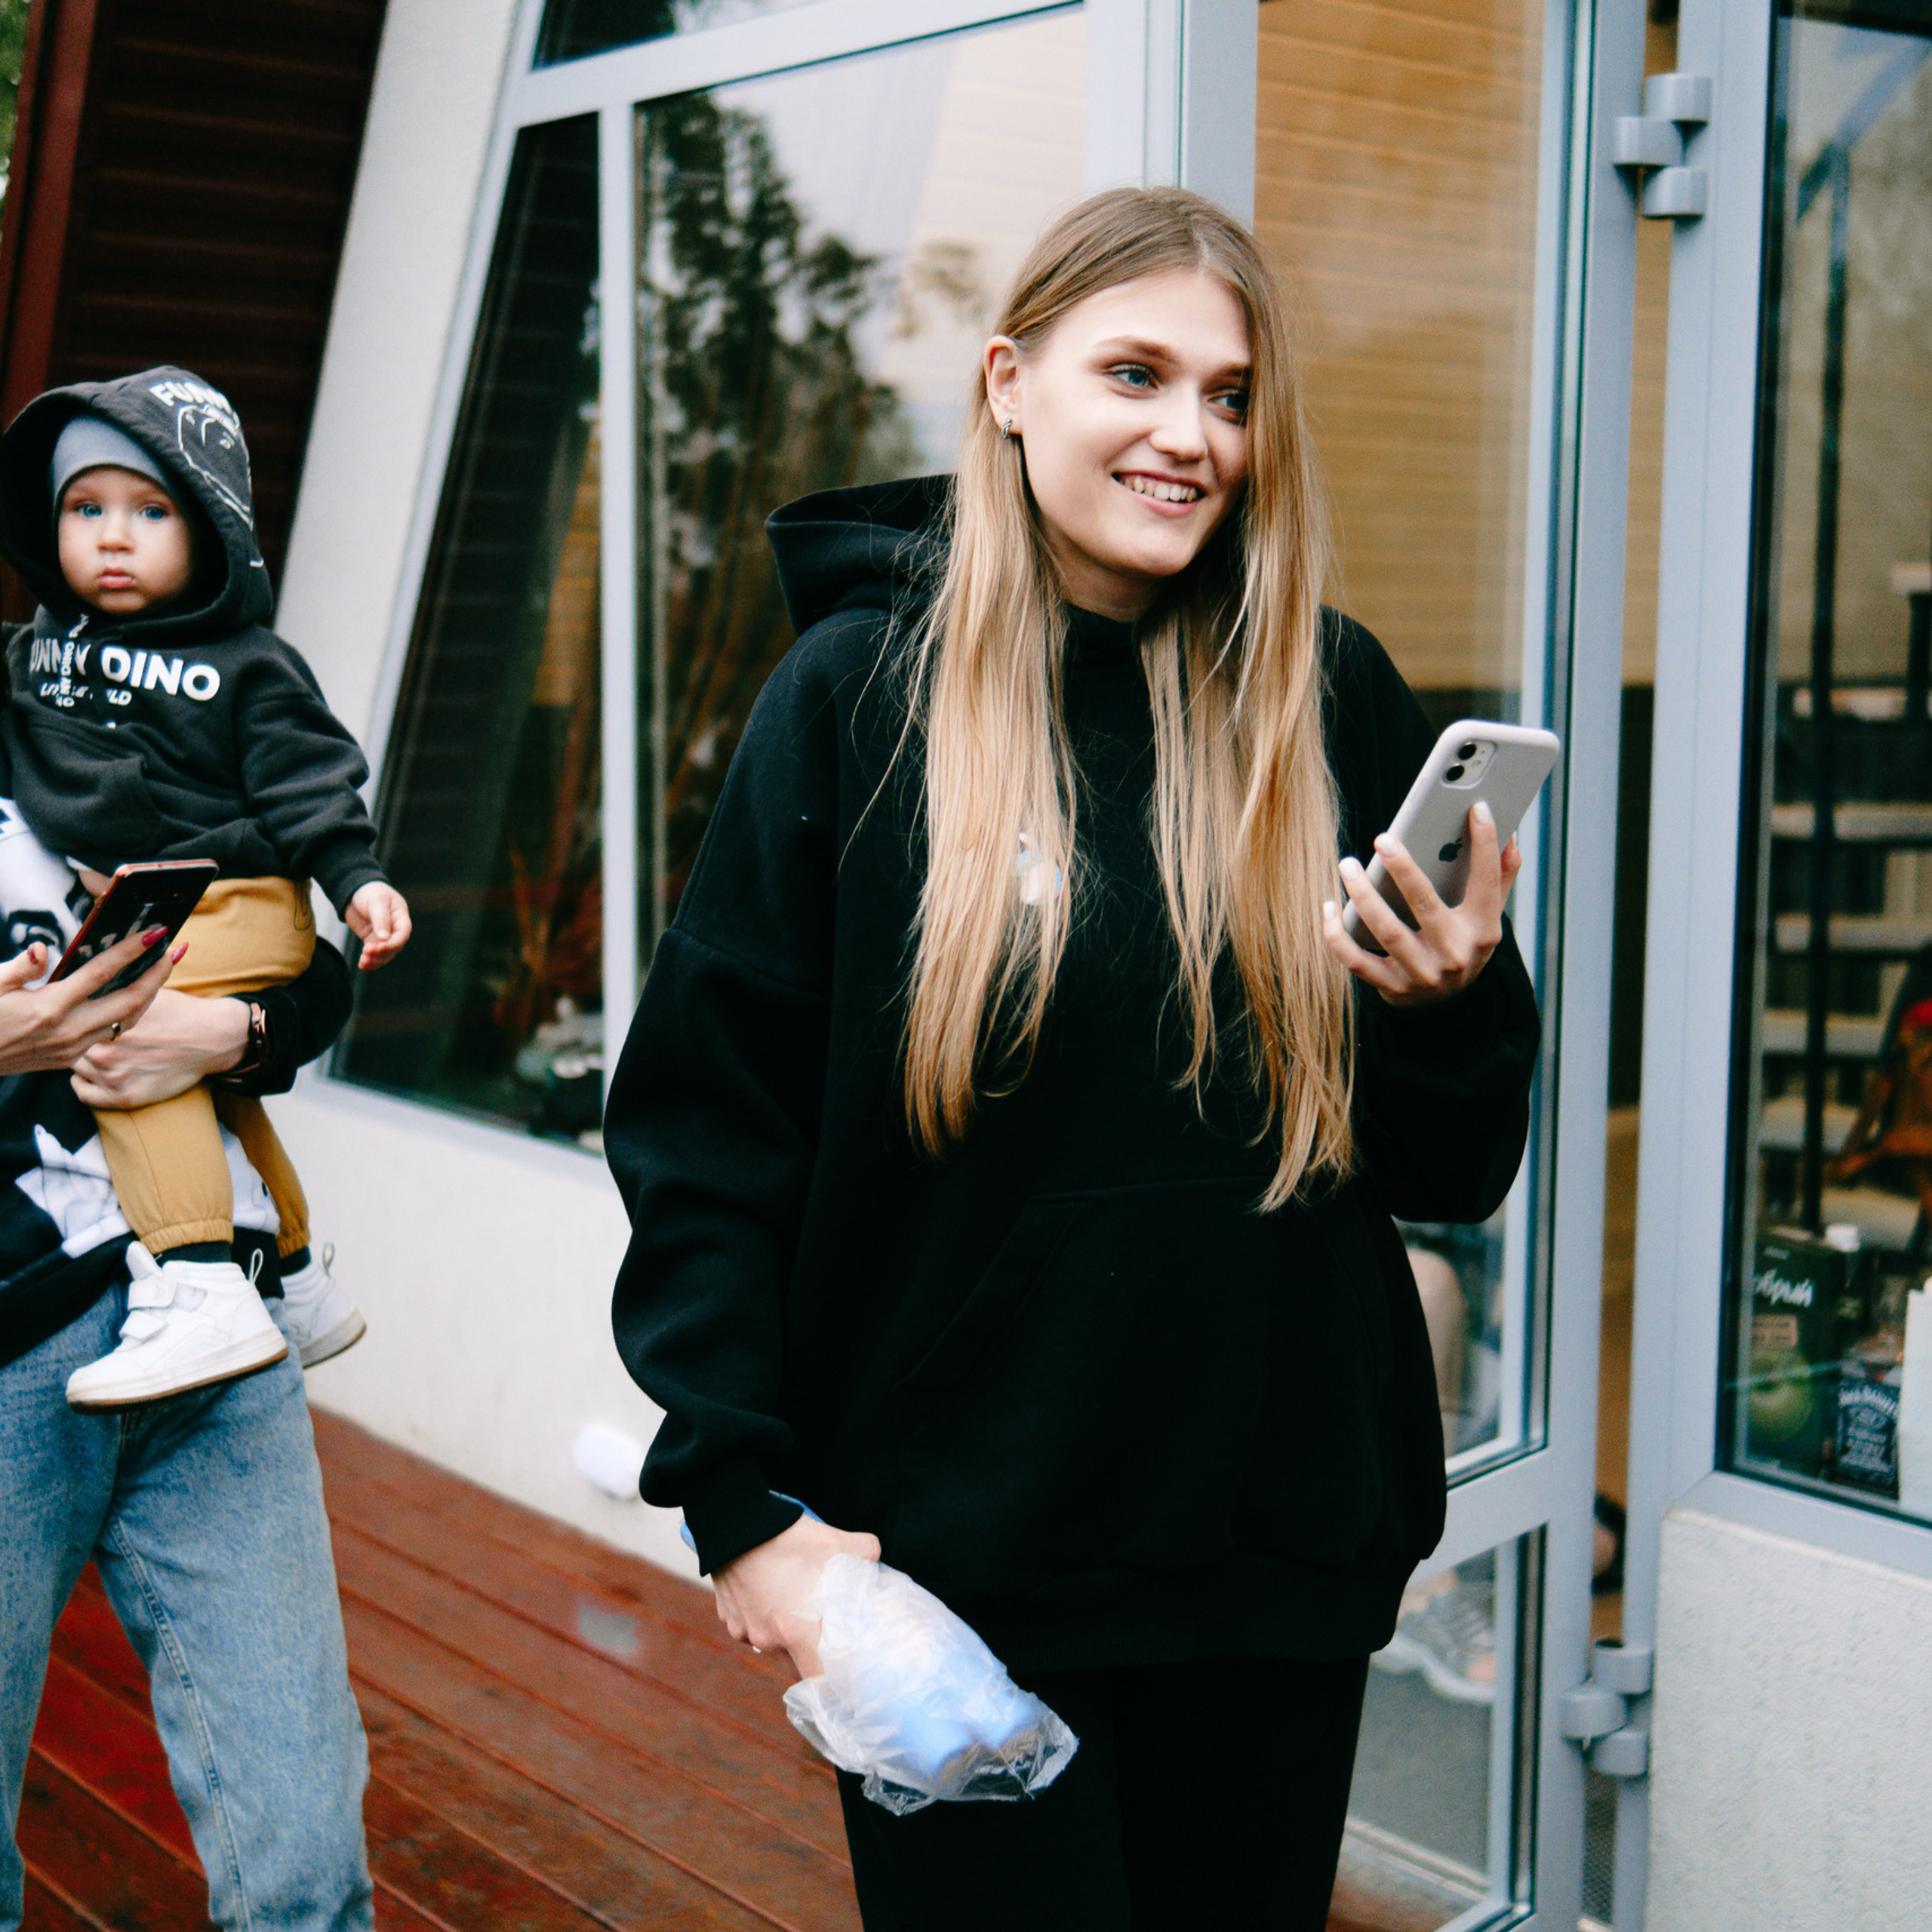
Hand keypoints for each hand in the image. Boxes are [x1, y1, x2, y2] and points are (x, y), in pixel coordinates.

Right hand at [0, 927, 182, 1074]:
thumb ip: (22, 967)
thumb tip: (45, 950)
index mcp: (51, 1007)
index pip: (103, 972)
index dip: (133, 950)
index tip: (156, 933)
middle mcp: (69, 1030)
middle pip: (130, 1001)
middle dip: (157, 975)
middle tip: (174, 952)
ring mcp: (72, 1048)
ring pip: (126, 1021)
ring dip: (148, 996)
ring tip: (161, 971)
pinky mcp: (69, 1060)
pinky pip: (110, 1034)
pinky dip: (128, 1013)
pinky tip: (133, 997)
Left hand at [70, 986, 249, 1107]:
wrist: (213, 1039)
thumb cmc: (181, 1013)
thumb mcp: (148, 993)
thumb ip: (118, 987)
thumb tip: (97, 972)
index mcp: (107, 1021)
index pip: (73, 1019)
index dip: (77, 1018)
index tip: (82, 1018)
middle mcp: (105, 1050)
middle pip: (71, 1044)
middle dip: (80, 1039)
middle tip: (92, 1036)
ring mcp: (113, 1076)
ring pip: (75, 1067)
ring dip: (84, 1060)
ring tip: (100, 1053)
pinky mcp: (122, 1097)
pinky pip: (82, 1093)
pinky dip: (84, 1083)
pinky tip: (94, 1074)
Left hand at [346, 882, 410, 969]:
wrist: (355, 890)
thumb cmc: (370, 891)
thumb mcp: (377, 901)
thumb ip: (381, 919)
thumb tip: (385, 938)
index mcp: (401, 918)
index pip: (402, 935)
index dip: (392, 944)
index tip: (378, 947)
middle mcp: (395, 929)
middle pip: (394, 947)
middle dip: (381, 953)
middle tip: (366, 953)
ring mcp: (384, 936)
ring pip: (384, 954)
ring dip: (375, 960)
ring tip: (362, 961)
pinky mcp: (372, 940)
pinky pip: (374, 954)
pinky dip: (369, 961)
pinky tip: (362, 964)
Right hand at [712, 1514, 881, 1678]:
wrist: (733, 1524)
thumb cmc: (784, 1537)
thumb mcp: (833, 1541)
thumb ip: (864, 1552)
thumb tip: (876, 1557)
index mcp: (797, 1632)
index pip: (818, 1681)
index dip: (835, 1682)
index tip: (848, 1674)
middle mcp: (769, 1641)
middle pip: (797, 1668)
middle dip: (814, 1658)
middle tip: (829, 1638)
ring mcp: (746, 1633)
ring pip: (774, 1649)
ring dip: (788, 1640)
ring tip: (799, 1613)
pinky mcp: (730, 1620)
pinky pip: (752, 1631)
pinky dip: (765, 1623)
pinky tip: (772, 1597)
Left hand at [1322, 799, 1521, 1007]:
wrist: (1448, 1006)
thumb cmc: (1463, 945)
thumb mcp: (1488, 917)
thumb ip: (1499, 878)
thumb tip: (1510, 835)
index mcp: (1482, 931)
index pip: (1486, 883)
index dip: (1485, 844)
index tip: (1477, 808)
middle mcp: (1453, 954)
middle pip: (1425, 905)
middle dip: (1404, 869)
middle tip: (1382, 838)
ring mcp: (1421, 974)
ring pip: (1386, 931)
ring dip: (1363, 895)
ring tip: (1347, 865)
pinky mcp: (1391, 988)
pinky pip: (1356, 960)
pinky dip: (1337, 934)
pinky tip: (1328, 906)